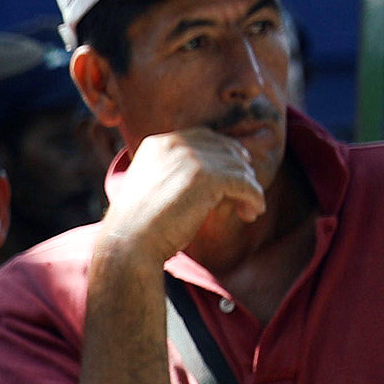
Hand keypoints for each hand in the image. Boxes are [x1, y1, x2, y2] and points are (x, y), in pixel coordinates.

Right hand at [101, 128, 266, 267]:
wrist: (129, 244)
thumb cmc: (138, 229)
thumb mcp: (151, 189)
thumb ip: (172, 174)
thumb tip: (207, 179)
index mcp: (159, 144)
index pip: (204, 138)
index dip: (224, 154)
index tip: (235, 173)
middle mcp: (176, 144)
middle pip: (225, 148)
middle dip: (240, 170)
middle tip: (247, 193)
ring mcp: (192, 159)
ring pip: (238, 167)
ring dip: (249, 188)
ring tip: (250, 209)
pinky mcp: (208, 177)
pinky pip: (245, 184)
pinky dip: (254, 198)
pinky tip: (252, 213)